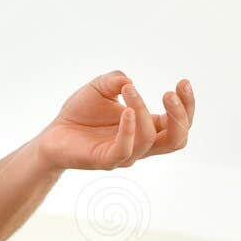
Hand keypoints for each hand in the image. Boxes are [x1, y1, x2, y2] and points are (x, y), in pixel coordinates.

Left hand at [35, 71, 193, 170]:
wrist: (53, 133)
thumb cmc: (81, 113)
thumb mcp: (100, 87)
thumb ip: (116, 79)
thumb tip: (128, 81)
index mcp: (147, 127)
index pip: (180, 123)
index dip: (187, 105)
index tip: (183, 82)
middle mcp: (142, 144)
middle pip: (177, 139)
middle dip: (179, 115)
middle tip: (169, 92)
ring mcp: (126, 154)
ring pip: (149, 139)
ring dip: (143, 111)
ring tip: (129, 90)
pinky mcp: (106, 160)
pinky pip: (125, 149)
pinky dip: (129, 129)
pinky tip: (125, 111)